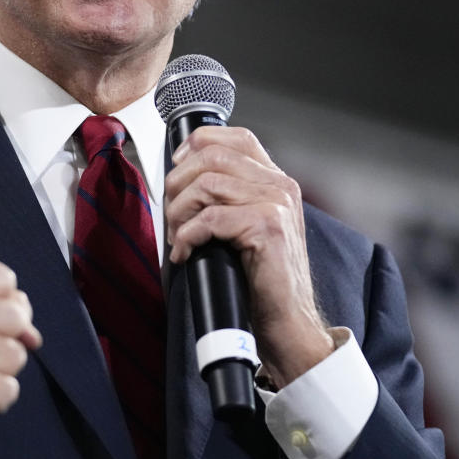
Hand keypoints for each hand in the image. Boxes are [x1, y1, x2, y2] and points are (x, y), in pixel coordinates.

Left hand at [164, 126, 333, 386]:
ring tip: (177, 236)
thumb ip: (230, 196)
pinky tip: (185, 253)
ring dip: (179, 211)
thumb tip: (182, 176)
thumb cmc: (262, 278)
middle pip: (213, 156)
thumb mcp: (248, 226)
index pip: (237, 137)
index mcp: (276, 180)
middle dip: (178, 183)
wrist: (288, 321)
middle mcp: (280, 185)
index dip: (199, 143)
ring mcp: (277, 204)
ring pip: (207, 185)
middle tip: (170, 214)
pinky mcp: (267, 228)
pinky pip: (210, 219)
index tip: (176, 165)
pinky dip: (187, 236)